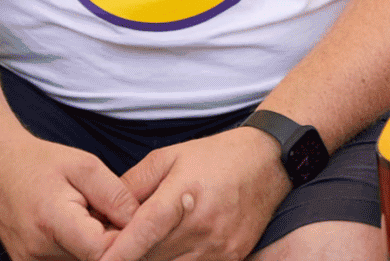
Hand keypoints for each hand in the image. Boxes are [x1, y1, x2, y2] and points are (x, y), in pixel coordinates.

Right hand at [0, 131, 137, 260]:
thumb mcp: (86, 166)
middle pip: (95, 259)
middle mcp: (37, 251)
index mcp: (51, 221)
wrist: (2, 172)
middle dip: (113, 240)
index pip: (101, 250)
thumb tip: (139, 221)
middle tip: (114, 214)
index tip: (135, 219)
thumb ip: (115, 195)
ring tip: (95, 217)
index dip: (125, 237)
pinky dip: (82, 248)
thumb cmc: (43, 164)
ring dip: (97, 245)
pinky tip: (82, 228)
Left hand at [98, 127, 290, 260]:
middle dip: (131, 253)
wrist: (269, 161)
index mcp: (183, 197)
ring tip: (158, 237)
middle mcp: (202, 227)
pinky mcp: (233, 257)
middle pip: (150, 257)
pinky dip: (180, 260)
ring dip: (156, 258)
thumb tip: (101, 214)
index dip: (115, 254)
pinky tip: (179, 243)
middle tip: (125, 238)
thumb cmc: (216, 156)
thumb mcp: (169, 157)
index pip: (141, 235)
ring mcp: (219, 246)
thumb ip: (132, 185)